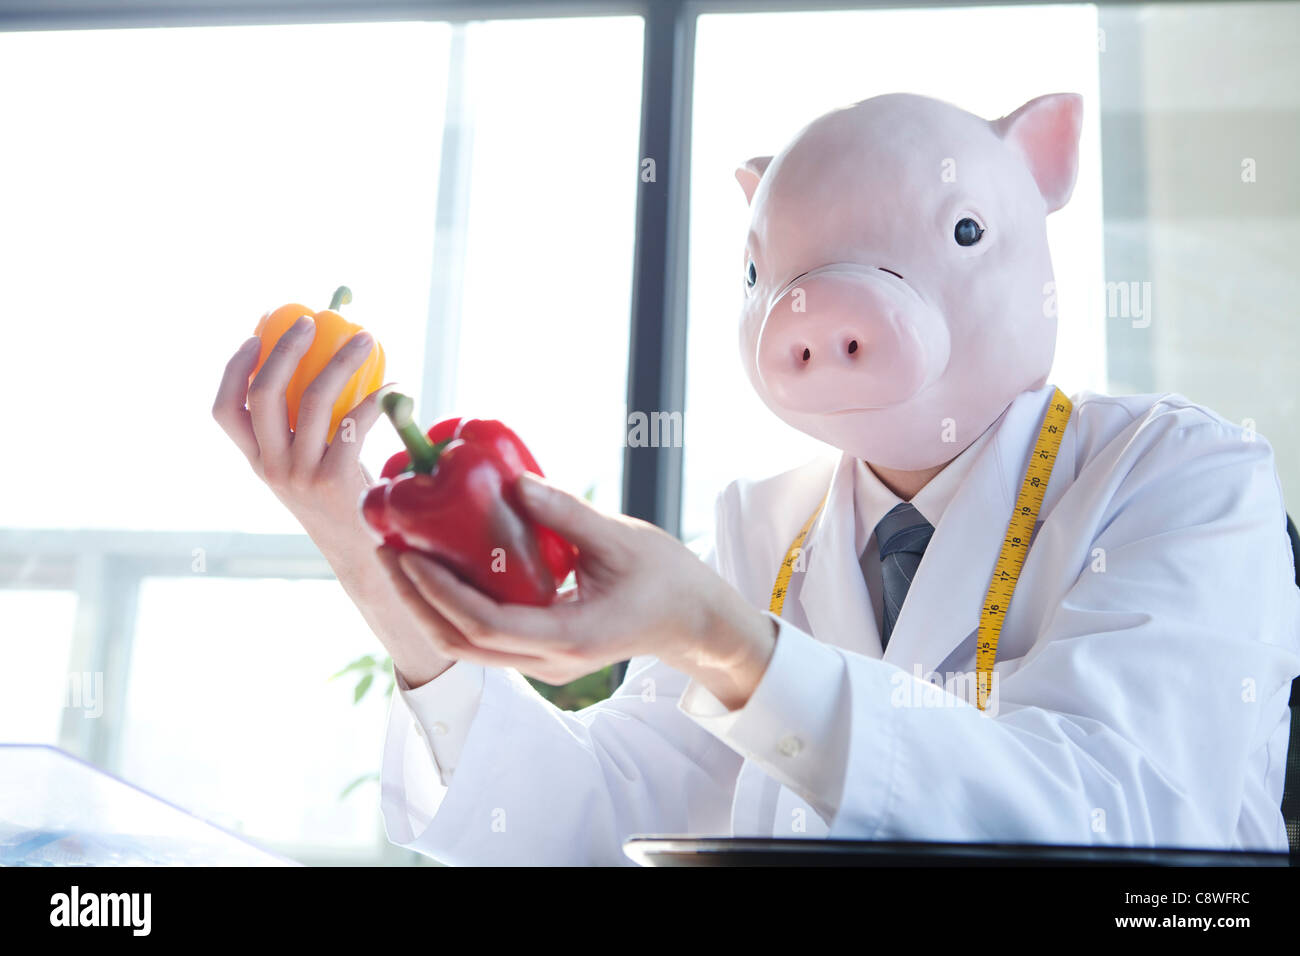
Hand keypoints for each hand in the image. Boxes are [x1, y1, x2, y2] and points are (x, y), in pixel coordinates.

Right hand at [212, 319, 378, 547]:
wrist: (360, 553)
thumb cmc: (338, 499)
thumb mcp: (305, 468)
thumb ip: (301, 431)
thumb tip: (322, 364)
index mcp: (256, 461)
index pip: (224, 411)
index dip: (234, 370)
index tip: (256, 337)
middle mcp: (271, 468)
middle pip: (265, 395)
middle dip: (285, 349)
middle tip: (312, 322)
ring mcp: (301, 475)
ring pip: (314, 400)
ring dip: (342, 361)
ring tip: (366, 340)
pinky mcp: (335, 480)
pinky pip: (354, 423)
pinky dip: (376, 398)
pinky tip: (394, 386)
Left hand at [377, 473, 778, 709]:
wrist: (695, 621)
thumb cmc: (667, 579)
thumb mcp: (621, 539)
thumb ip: (566, 512)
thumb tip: (512, 482)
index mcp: (568, 638)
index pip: (485, 624)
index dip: (440, 593)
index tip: (410, 556)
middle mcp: (549, 663)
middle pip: (462, 645)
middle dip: (417, 601)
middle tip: (388, 553)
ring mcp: (544, 665)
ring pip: (468, 647)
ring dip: (429, 607)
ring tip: (401, 560)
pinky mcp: (541, 654)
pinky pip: (485, 638)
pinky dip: (455, 608)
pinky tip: (440, 571)